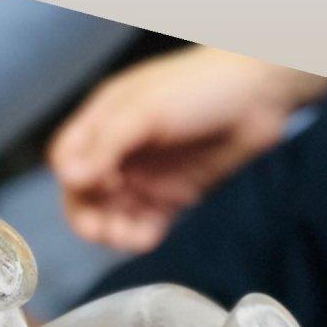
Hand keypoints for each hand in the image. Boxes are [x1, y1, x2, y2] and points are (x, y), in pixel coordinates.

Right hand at [49, 47, 326, 251]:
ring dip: (115, 232)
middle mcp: (120, 151)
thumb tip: (67, 177)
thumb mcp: (145, 110)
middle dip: (90, 216)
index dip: (72, 182)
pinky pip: (146, 224)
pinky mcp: (172, 197)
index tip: (89, 190)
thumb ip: (107, 143)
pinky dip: (140, 236)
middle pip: (86, 195)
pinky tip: (148, 238)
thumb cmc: (199, 88)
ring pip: (114, 215)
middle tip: (101, 231)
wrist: (259, 96)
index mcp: (105, 120)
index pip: (69, 160)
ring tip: (129, 238)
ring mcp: (146, 176)